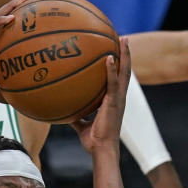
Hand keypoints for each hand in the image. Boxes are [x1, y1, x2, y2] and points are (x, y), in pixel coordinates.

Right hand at [0, 0, 23, 101]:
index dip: (16, 25)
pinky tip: (10, 17)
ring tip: (21, 0)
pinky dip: (0, 21)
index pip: (6, 33)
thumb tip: (17, 104)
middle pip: (3, 21)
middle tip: (27, 1)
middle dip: (14, 9)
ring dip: (9, 8)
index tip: (30, 20)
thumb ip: (4, 94)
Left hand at [70, 39, 130, 153]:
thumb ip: (75, 115)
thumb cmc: (93, 141)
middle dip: (125, 54)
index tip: (114, 51)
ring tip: (122, 39)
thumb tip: (63, 111)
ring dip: (124, 55)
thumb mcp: (80, 125)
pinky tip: (109, 57)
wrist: (101, 149)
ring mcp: (118, 99)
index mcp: (113, 101)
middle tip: (122, 38)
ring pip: (124, 72)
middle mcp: (118, 97)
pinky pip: (113, 83)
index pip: (117, 79)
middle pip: (124, 71)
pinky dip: (112, 70)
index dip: (118, 65)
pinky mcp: (114, 102)